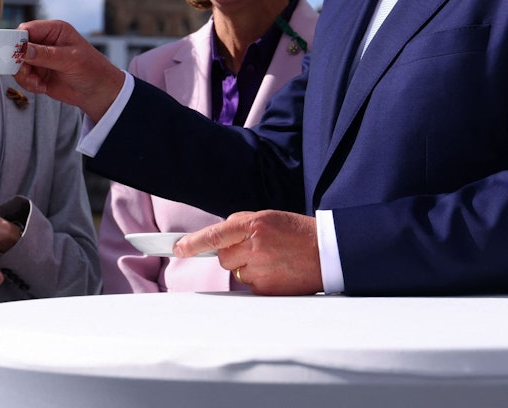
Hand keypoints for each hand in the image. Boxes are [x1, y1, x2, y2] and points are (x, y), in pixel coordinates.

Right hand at [14, 20, 124, 121]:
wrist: (98, 92)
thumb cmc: (92, 69)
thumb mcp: (70, 59)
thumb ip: (46, 55)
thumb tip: (24, 50)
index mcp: (54, 30)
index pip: (27, 29)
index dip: (17, 40)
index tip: (14, 53)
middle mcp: (44, 42)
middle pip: (17, 47)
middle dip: (19, 62)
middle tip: (26, 72)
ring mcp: (40, 59)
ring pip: (17, 64)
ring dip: (24, 76)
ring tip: (37, 83)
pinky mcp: (38, 73)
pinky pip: (23, 77)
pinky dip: (29, 84)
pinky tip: (42, 87)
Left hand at [174, 210, 322, 294]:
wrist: (329, 252)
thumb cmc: (297, 232)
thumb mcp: (268, 218)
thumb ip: (241, 225)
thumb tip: (217, 237)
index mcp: (254, 225)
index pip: (215, 234)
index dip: (193, 243)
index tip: (178, 248)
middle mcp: (255, 247)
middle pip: (223, 257)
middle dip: (232, 253)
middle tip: (256, 248)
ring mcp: (261, 270)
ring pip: (237, 272)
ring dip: (247, 266)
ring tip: (272, 258)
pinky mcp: (268, 289)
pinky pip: (250, 285)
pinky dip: (259, 279)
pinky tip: (277, 270)